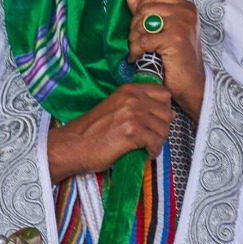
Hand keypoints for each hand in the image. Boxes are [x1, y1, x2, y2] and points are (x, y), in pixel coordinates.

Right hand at [46, 83, 172, 182]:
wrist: (75, 143)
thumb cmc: (93, 129)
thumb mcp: (115, 106)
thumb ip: (136, 104)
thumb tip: (165, 113)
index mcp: (128, 90)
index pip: (163, 93)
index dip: (163, 108)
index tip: (155, 119)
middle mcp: (133, 98)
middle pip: (167, 112)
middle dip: (162, 127)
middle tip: (150, 136)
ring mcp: (134, 115)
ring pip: (164, 129)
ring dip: (157, 141)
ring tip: (144, 146)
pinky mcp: (133, 133)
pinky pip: (157, 144)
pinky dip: (153, 152)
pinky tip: (143, 153)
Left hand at [127, 0, 205, 121]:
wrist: (192, 84)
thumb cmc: (177, 58)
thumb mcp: (163, 30)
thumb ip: (146, 11)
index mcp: (185, 6)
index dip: (142, 7)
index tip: (141, 23)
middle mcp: (186, 12)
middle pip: (144, 8)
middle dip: (134, 26)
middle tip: (135, 41)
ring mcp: (181, 24)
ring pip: (141, 23)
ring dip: (133, 39)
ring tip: (137, 50)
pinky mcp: (174, 39)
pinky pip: (143, 41)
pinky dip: (136, 51)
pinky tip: (138, 57)